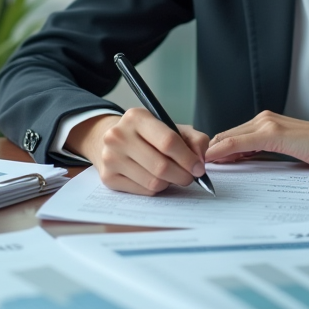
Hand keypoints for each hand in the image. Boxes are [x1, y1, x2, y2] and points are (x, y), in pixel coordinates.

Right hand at [66, 109, 209, 195]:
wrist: (114, 141)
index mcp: (136, 117)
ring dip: (169, 183)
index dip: (188, 158)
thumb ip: (194, 140)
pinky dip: (156, 189)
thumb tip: (200, 161)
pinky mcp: (108, 177)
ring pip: (153, 182)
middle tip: (189, 177)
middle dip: (182, 175)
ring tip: (172, 176)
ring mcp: (110, 157)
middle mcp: (119, 136)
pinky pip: (144, 191)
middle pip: (161, 166)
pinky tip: (156, 179)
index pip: (168, 141)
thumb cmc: (149, 135)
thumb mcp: (172, 128)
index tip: (199, 168)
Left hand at [204, 111, 308, 168]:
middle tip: (192, 169)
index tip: (201, 167)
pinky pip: (239, 142)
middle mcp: (263, 120)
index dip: (214, 152)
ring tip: (196, 168)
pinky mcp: (273, 133)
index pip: (231, 137)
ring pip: (229, 138)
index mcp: (265, 123)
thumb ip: (266, 153)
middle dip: (207, 153)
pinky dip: (223, 150)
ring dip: (211, 153)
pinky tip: (211, 159)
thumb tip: (244, 163)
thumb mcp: (287, 152)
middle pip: (225, 136)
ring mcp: (267, 124)